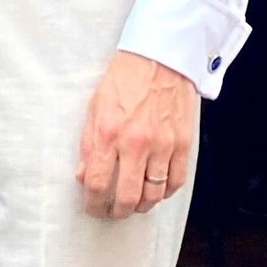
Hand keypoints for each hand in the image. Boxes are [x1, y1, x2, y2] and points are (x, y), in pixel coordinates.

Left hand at [77, 50, 198, 219]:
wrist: (160, 55)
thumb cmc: (126, 78)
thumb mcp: (95, 107)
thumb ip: (88, 144)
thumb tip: (83, 175)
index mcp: (109, 132)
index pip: (96, 184)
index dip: (92, 204)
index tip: (92, 207)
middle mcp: (136, 142)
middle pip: (126, 197)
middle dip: (116, 212)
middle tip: (113, 211)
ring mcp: (162, 144)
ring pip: (153, 195)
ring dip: (141, 205)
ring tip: (134, 202)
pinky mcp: (183, 142)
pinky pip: (176, 181)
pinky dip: (165, 193)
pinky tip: (157, 189)